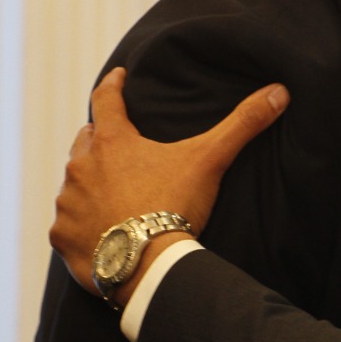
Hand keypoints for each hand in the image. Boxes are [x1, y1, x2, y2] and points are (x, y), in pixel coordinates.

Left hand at [49, 67, 289, 299]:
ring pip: (73, 183)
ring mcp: (67, 203)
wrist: (147, 265)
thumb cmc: (174, 205)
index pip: (106, 99)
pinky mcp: (61, 237)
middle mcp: (80, 167)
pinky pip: (66, 225)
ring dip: (88, 184)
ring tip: (111, 194)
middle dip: (98, 140)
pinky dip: (80, 225)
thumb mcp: (210, 159)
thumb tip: (279, 92)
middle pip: (84, 141)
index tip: (118, 76)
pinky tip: (99, 232)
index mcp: (111, 142)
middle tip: (117, 146)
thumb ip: (242, 123)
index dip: (113, 84)